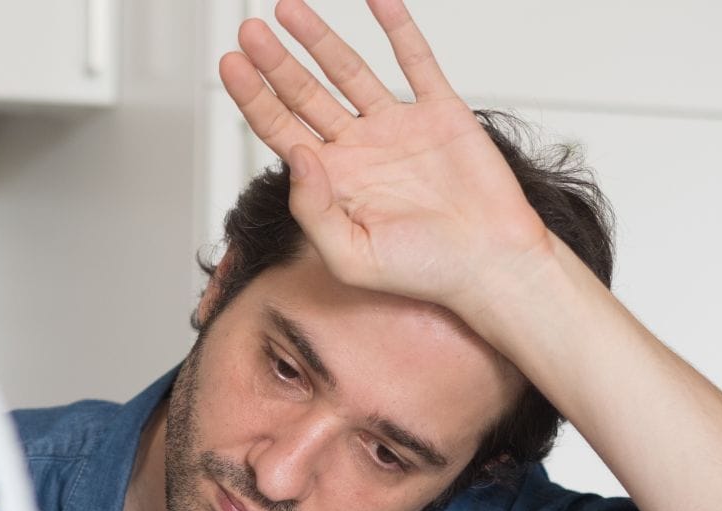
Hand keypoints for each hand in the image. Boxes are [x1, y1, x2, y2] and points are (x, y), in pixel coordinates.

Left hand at [220, 0, 551, 317]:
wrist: (490, 265)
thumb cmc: (423, 272)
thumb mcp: (350, 256)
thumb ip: (313, 209)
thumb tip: (294, 154)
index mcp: (333, 182)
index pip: (280, 130)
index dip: (253, 97)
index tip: (231, 65)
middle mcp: (359, 149)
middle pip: (305, 94)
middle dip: (276, 62)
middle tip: (250, 31)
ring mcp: (397, 127)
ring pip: (349, 70)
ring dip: (318, 39)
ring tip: (288, 9)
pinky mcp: (440, 111)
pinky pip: (415, 60)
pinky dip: (396, 27)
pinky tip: (375, 0)